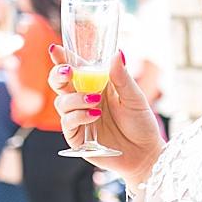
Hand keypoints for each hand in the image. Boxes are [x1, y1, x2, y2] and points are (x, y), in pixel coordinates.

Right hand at [49, 45, 164, 182]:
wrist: (145, 152)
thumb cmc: (141, 122)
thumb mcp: (134, 97)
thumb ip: (122, 77)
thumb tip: (117, 53)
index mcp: (97, 86)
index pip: (76, 70)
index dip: (64, 59)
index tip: (55, 48)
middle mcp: (84, 100)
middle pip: (60, 84)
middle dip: (58, 75)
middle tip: (67, 71)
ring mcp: (79, 119)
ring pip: (61, 103)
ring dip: (75, 98)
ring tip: (95, 100)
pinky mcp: (77, 137)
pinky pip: (68, 123)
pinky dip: (78, 116)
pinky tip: (94, 115)